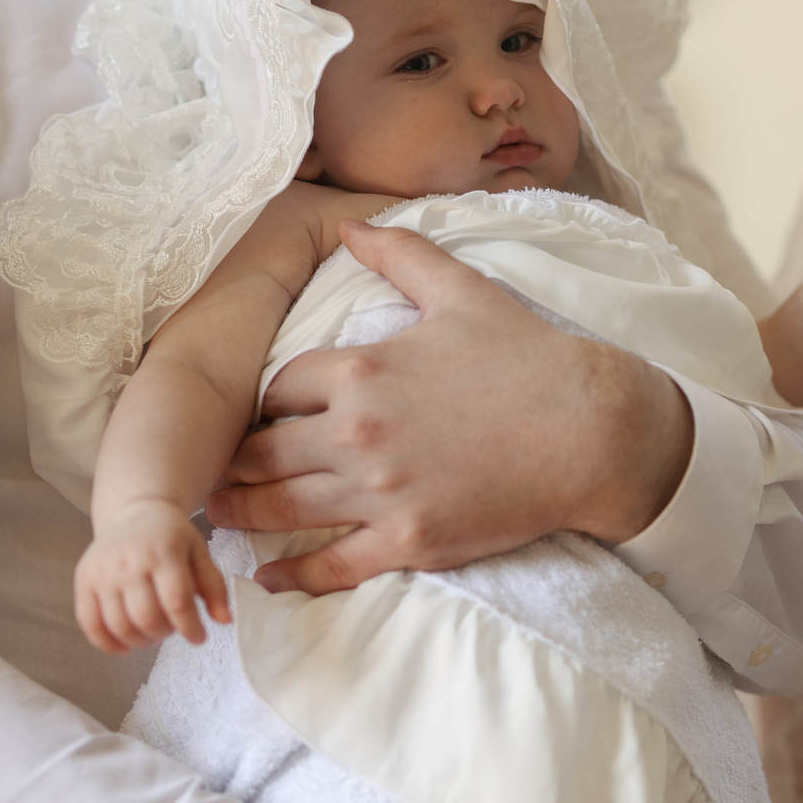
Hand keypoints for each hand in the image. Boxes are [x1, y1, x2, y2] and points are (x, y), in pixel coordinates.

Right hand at [73, 500, 230, 652]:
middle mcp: (130, 560)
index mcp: (164, 551)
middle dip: (165, 634)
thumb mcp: (199, 552)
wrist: (135, 512)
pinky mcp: (84, 580)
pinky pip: (89, 623)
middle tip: (172, 629)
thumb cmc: (170, 536)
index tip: (199, 638)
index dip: (190, 628)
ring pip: (119, 625)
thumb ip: (214, 586)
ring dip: (141, 641)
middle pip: (147, 618)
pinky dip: (107, 643)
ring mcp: (103, 571)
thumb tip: (225, 620)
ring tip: (153, 632)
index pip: (176, 602)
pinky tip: (125, 645)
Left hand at [206, 219, 693, 595]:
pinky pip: (331, 565)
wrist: (592, 431)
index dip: (263, 401)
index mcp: (361, 371)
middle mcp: (357, 434)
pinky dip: (292, 575)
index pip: (277, 388)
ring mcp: (381, 493)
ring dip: (242, 512)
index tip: (257, 414)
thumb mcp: (460, 291)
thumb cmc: (528, 357)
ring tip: (219, 515)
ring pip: (282, 508)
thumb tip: (351, 225)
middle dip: (232, 461)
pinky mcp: (408, 541)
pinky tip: (268, 577)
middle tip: (210, 472)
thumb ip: (399, 254)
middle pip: (262, 453)